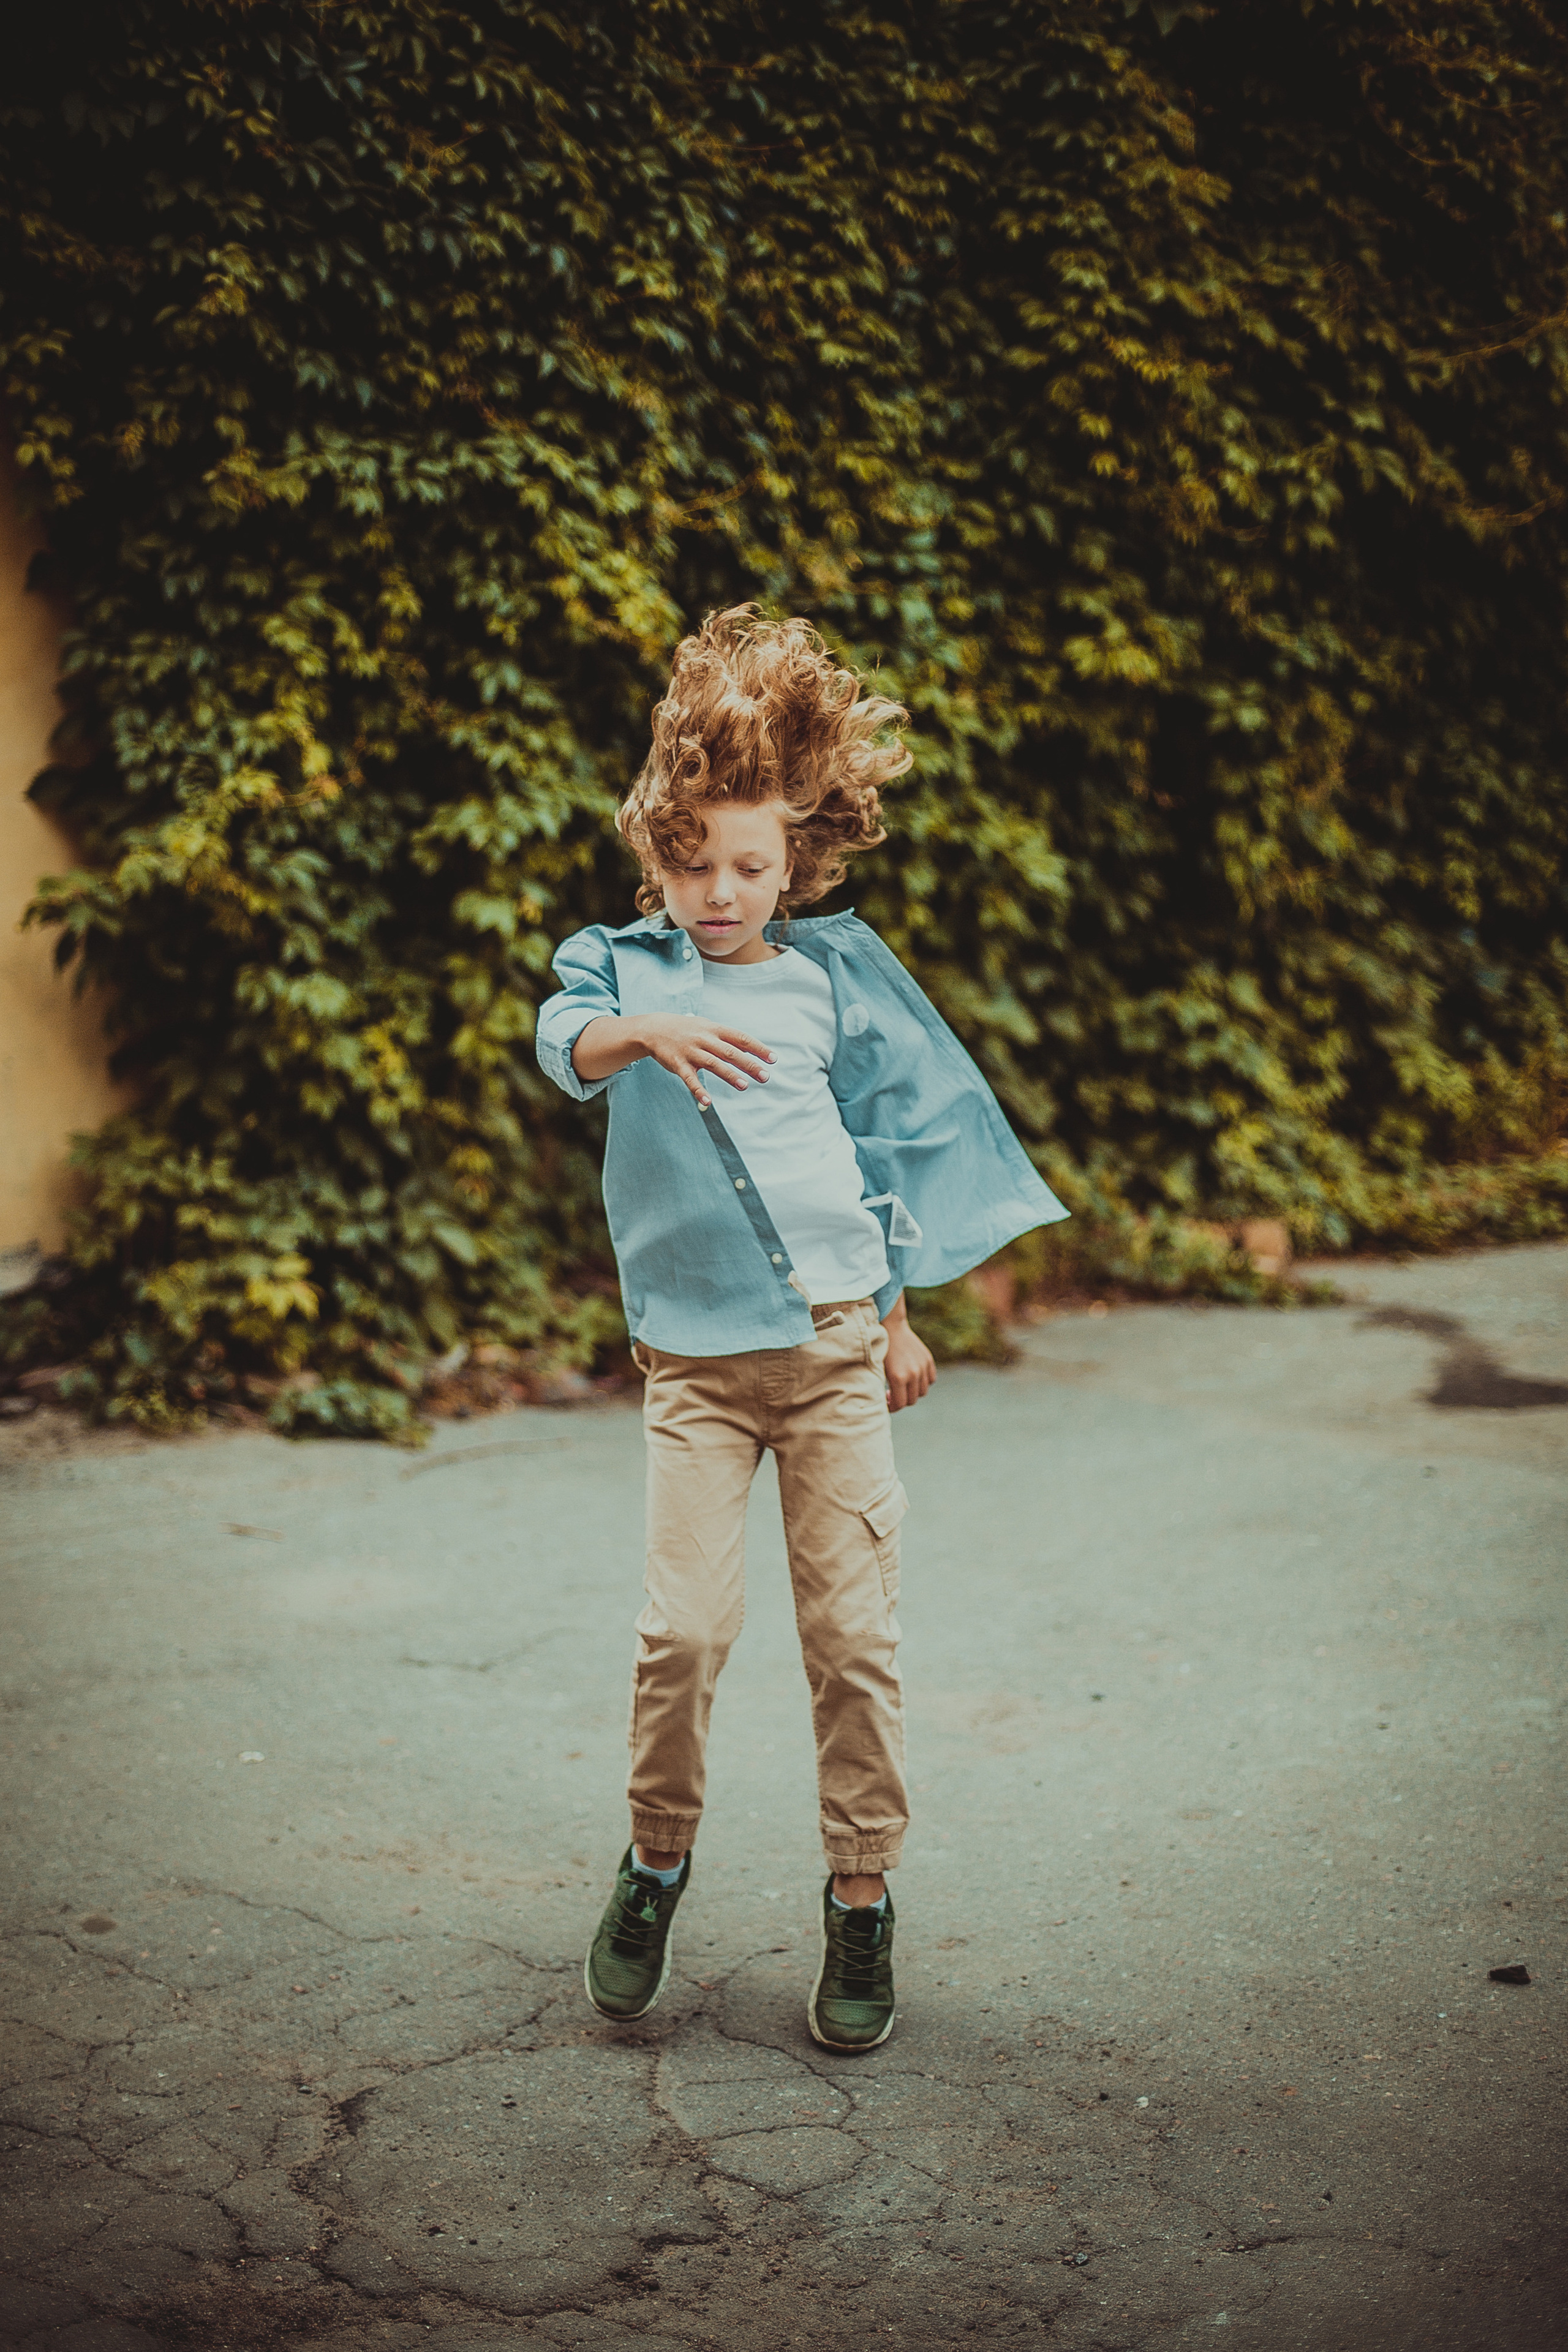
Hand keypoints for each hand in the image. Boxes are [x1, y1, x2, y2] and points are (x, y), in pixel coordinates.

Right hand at [571, 1012, 774, 1105]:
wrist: (653, 1028)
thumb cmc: (687, 1029)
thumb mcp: (707, 1027)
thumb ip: (727, 1039)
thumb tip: (750, 1050)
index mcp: (714, 1029)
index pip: (741, 1038)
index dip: (758, 1048)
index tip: (773, 1059)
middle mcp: (704, 1039)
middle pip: (731, 1052)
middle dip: (749, 1065)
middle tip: (765, 1077)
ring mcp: (691, 1051)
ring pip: (714, 1064)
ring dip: (730, 1076)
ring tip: (744, 1086)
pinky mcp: (678, 1063)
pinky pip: (690, 1079)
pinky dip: (698, 1090)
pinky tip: (708, 1102)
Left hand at [882, 1298, 935, 1412]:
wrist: (891, 1327)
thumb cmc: (880, 1349)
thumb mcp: (878, 1369)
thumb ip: (884, 1387)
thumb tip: (885, 1402)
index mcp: (898, 1377)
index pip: (900, 1404)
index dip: (892, 1407)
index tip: (887, 1404)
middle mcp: (913, 1374)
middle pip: (912, 1400)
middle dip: (902, 1401)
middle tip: (893, 1395)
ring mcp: (922, 1367)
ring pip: (922, 1392)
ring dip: (913, 1392)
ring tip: (903, 1386)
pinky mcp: (928, 1360)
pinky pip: (930, 1379)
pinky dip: (923, 1382)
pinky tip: (913, 1377)